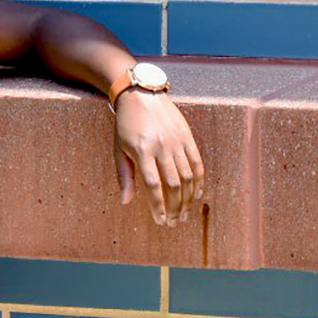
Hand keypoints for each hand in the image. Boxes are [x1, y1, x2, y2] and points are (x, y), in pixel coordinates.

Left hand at [113, 90, 203, 226]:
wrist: (141, 95)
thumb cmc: (126, 125)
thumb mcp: (119, 149)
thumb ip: (124, 176)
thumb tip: (125, 202)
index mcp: (142, 151)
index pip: (153, 186)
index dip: (159, 206)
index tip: (161, 221)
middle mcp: (161, 147)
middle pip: (174, 184)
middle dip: (175, 207)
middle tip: (174, 222)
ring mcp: (176, 141)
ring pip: (188, 176)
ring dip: (188, 198)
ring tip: (185, 213)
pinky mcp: (187, 136)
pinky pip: (197, 162)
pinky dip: (199, 180)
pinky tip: (197, 194)